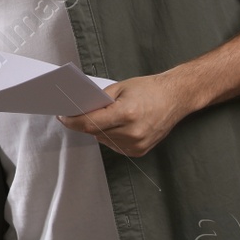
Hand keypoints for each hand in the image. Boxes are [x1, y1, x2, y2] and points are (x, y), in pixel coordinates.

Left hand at [56, 73, 191, 157]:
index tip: (62, 117)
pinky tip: (117, 126)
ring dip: (99, 130)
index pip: (89, 123)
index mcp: (127, 114)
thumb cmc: (149, 89)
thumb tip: (78, 110)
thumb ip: (98, 101)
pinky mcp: (139, 151)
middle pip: (94, 132)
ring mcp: (137, 144)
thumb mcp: (120, 88)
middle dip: (86, 122)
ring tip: (107, 117)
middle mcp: (132, 132)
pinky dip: (111, 136)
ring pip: (103, 140)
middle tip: (81, 112)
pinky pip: (114, 145)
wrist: (176, 97)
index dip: (72, 121)